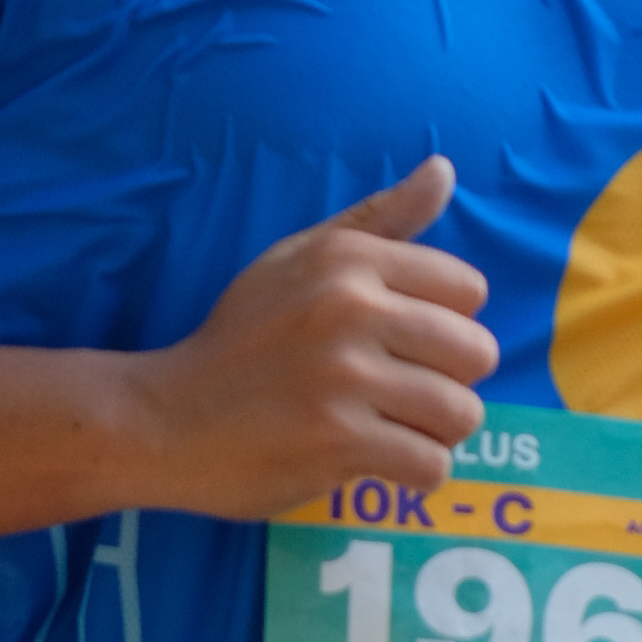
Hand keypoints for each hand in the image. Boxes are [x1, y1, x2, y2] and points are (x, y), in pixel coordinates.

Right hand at [126, 157, 497, 518]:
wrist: (164, 418)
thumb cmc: (242, 339)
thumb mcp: (300, 260)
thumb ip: (380, 220)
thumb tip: (445, 170)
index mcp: (349, 258)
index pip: (469, 291)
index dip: (447, 325)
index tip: (401, 344)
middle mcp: (349, 307)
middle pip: (477, 354)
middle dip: (449, 383)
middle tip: (398, 394)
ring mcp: (343, 376)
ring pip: (461, 414)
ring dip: (433, 433)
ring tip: (388, 427)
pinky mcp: (338, 440)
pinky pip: (431, 464)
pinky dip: (413, 471)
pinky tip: (374, 459)